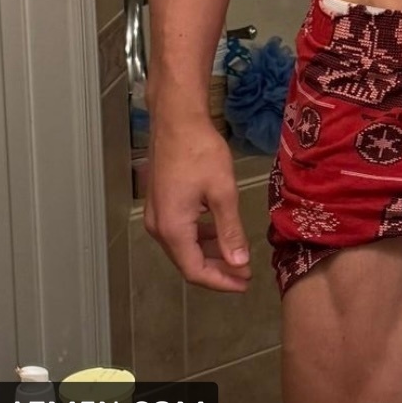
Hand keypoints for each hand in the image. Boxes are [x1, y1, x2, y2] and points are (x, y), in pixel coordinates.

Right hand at [144, 116, 251, 291]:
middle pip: (187, 262)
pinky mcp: (160, 203)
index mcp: (172, 229)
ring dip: (209, 253)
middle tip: (245, 273)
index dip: (221, 281)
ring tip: (236, 255)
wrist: (176, 119)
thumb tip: (239, 263)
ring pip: (184, 247)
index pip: (195, 270)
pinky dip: (201, 236)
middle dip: (217, 269)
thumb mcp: (223, 192)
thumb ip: (230, 231)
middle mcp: (158, 227)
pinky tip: (219, 230)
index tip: (245, 283)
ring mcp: (156, 215)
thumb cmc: (201, 152)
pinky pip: (180, 231)